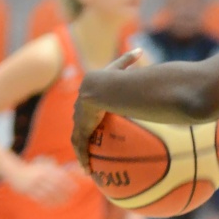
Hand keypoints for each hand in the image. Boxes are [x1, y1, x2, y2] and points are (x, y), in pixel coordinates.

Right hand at [6, 156, 75, 206]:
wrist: (13, 170)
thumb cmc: (31, 169)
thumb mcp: (41, 166)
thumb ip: (53, 169)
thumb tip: (67, 174)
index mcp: (44, 170)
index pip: (59, 177)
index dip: (68, 183)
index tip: (75, 188)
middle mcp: (40, 176)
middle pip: (55, 186)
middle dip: (64, 192)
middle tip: (72, 197)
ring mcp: (33, 184)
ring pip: (48, 193)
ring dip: (57, 199)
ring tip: (64, 203)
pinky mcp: (28, 191)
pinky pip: (39, 198)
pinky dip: (47, 203)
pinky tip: (53, 206)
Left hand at [72, 48, 141, 171]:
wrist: (103, 87)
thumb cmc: (116, 79)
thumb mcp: (122, 69)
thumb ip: (129, 60)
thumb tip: (140, 49)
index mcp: (90, 93)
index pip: (88, 103)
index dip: (90, 112)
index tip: (94, 120)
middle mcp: (81, 106)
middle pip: (80, 120)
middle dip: (82, 131)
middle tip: (89, 142)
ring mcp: (80, 118)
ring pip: (78, 137)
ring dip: (82, 150)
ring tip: (87, 165)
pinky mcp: (81, 128)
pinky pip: (81, 146)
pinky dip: (83, 157)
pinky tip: (87, 170)